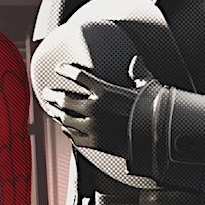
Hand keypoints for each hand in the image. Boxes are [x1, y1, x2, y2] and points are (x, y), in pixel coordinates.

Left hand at [40, 56, 156, 156]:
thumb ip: (138, 73)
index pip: (78, 76)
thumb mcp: (147, 88)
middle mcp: (94, 108)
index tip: (59, 69)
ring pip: (65, 118)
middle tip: (46, 93)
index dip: (66, 70)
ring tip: (51, 110)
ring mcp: (92, 126)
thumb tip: (136, 61)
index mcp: (105, 91)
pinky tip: (65, 128)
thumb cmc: (154, 112)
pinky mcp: (95, 143)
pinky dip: (67, 131)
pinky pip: (74, 136)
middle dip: (52, 95)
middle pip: (64, 99)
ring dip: (56, 113)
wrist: (159, 139)